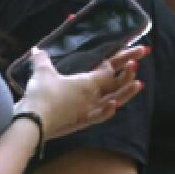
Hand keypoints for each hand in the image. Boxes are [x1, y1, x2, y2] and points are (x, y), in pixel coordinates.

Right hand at [17, 46, 146, 141]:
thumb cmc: (42, 95)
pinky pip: (100, 116)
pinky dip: (108, 111)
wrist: (34, 123)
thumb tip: (37, 50)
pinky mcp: (82, 122)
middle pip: (115, 82)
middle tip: (140, 57)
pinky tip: (114, 106)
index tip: (127, 51)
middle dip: (128, 69)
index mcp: (87, 82)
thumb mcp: (42, 73)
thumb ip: (42, 60)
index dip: (117, 58)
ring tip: (140, 84)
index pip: (106, 69)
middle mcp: (93, 96)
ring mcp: (90, 111)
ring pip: (114, 99)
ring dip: (127, 92)